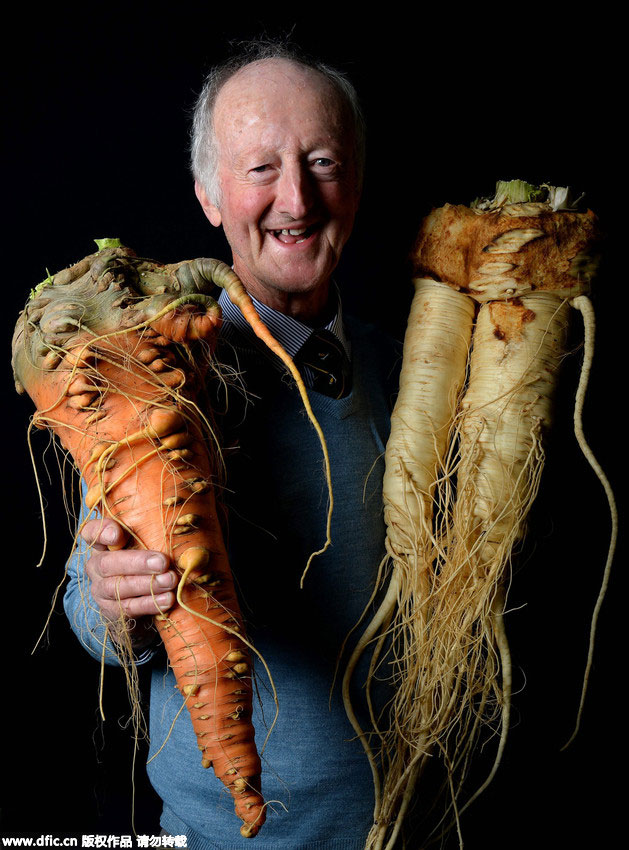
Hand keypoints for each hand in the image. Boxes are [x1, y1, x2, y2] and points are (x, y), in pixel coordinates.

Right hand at [82, 517, 177, 648]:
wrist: (138, 599)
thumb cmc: (146, 560)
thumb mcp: (145, 542)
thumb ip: (152, 531)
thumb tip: (186, 515)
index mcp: (101, 544)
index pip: (91, 532)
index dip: (101, 531)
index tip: (118, 533)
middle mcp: (96, 566)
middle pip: (107, 563)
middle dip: (137, 562)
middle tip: (163, 562)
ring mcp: (100, 590)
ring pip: (117, 588)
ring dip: (147, 584)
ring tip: (170, 580)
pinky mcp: (111, 611)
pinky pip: (128, 608)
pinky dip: (149, 604)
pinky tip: (167, 600)